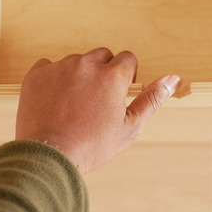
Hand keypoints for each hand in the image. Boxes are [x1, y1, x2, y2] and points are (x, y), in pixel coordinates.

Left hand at [15, 47, 180, 173]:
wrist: (48, 156)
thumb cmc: (91, 145)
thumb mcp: (129, 127)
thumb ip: (152, 98)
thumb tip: (174, 78)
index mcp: (112, 75)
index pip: (127, 59)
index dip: (126, 76)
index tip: (118, 92)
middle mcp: (87, 64)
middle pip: (102, 56)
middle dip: (103, 72)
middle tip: (96, 100)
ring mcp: (60, 67)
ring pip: (76, 61)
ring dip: (78, 76)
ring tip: (73, 105)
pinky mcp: (37, 74)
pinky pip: (49, 67)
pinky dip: (52, 79)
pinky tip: (54, 101)